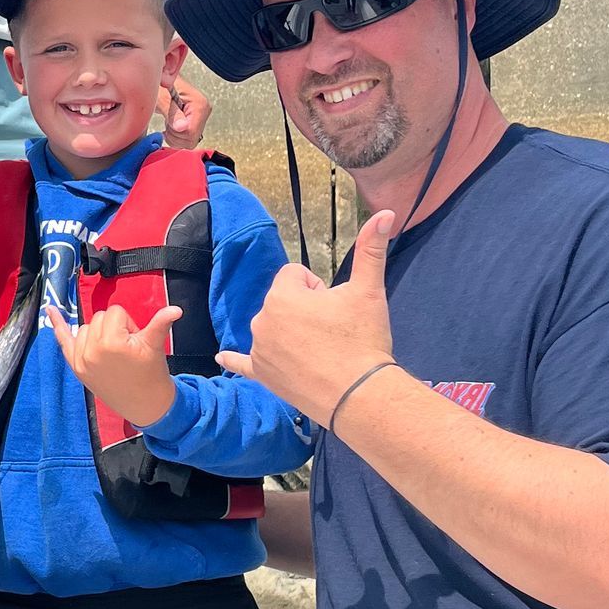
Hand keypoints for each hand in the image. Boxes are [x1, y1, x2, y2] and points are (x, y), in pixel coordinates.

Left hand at [48, 302, 181, 428]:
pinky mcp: (76, 367)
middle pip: (99, 318)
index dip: (128, 324)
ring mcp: (80, 360)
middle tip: (126, 349)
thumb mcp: (154, 346)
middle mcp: (91, 350)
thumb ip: (161, 323)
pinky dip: (56, 325)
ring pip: (86, 327)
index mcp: (111, 342)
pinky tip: (50, 310)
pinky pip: (63, 341)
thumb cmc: (151, 373)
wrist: (144, 403)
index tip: (134, 341)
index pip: (115, 312)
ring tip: (113, 353)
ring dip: (98, 334)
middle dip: (114, 328)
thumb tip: (176, 309)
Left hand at [161, 73, 211, 145]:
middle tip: (167, 122)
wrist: (162, 80)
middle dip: (175, 135)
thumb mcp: (162, 98)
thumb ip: (172, 113)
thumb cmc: (161, 86)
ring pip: (189, 142)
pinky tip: (172, 125)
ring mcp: (201, 117)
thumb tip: (182, 127)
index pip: (191, 133)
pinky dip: (176, 136)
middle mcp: (204, 111)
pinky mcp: (196, 122)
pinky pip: (188, 139)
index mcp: (200, 105)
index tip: (168, 123)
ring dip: (175, 136)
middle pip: (191, 140)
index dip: (176, 132)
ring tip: (170, 121)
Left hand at [219, 210, 395, 424]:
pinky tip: (223, 357)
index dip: (319, 289)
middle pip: (283, 301)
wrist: (359, 394)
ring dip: (291, 333)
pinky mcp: (262, 375)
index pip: (296, 275)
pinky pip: (242, 363)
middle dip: (305, 310)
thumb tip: (386, 213)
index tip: (335, 309)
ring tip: (320, 352)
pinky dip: (236, 360)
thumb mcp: (368, 290)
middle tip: (331, 332)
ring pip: (274, 327)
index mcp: (282, 295)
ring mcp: (259, 349)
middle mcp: (262, 320)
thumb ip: (372, 248)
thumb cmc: (362, 339)